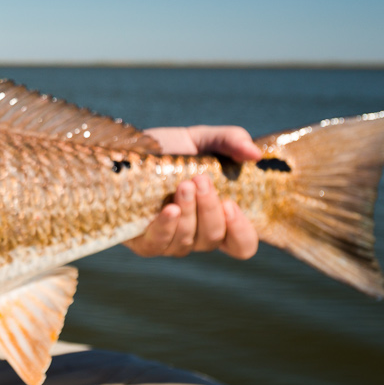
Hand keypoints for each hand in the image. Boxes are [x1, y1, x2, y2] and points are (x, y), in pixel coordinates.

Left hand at [126, 125, 261, 259]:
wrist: (128, 150)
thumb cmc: (172, 150)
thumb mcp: (203, 139)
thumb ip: (232, 141)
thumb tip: (256, 154)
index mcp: (219, 218)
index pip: (241, 244)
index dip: (241, 231)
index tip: (231, 204)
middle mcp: (197, 235)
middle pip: (213, 238)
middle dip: (209, 209)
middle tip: (200, 180)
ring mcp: (171, 241)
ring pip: (188, 241)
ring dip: (188, 213)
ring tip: (183, 185)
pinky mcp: (144, 242)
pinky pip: (158, 244)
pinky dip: (166, 227)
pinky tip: (169, 209)